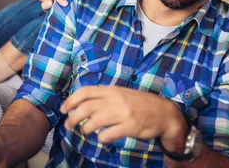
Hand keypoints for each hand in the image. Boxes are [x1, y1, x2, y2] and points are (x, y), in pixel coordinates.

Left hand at [60, 86, 187, 146]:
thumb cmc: (140, 104)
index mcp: (112, 90)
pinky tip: (102, 138)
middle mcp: (116, 99)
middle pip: (86, 107)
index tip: (63, 109)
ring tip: (86, 131)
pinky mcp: (130, 126)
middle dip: (73, 117)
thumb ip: (105, 97)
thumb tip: (84, 104)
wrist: (164, 113)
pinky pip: (109, 134)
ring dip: (86, 128)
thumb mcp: (122, 94)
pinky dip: (102, 138)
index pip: (85, 92)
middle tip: (69, 125)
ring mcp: (123, 113)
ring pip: (95, 121)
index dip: (71, 100)